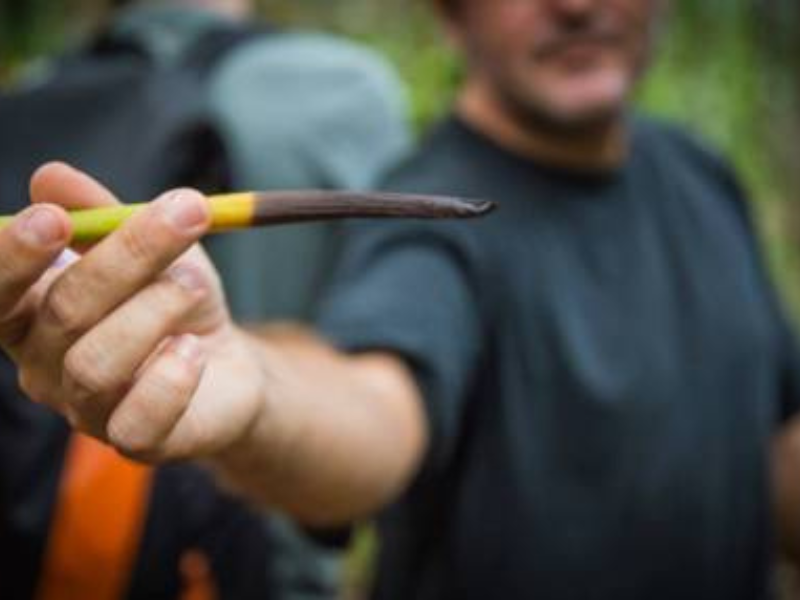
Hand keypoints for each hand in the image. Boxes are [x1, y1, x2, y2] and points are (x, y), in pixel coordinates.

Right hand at [0, 163, 267, 461]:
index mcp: (33, 315)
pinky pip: (138, 420)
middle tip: (186, 212)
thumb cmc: (174, 301)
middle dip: (128, 255)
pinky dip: (171, 377)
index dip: (13, 256)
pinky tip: (193, 350)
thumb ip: (102, 216)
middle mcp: (45, 366)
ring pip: (96, 363)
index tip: (53, 218)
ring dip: (157, 309)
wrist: (227, 365)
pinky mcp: (135, 443)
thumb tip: (50, 175)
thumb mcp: (150, 247)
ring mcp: (86, 411)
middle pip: (64, 311)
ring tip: (194, 286)